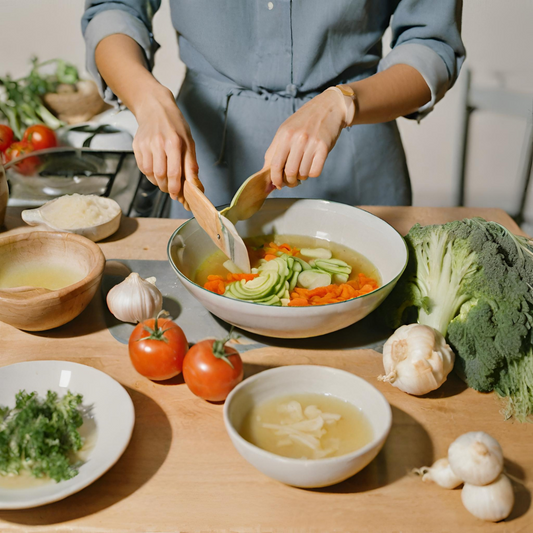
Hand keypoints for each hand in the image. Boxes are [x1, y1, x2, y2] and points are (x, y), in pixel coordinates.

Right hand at [132, 87, 202, 207]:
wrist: (155, 108)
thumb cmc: (176, 126)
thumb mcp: (189, 142)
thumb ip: (191, 165)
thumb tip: (196, 186)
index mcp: (174, 142)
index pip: (174, 172)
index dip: (175, 188)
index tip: (177, 195)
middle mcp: (158, 143)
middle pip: (160, 175)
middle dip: (167, 187)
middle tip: (172, 190)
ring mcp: (145, 144)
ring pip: (149, 173)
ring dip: (158, 182)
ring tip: (165, 180)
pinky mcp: (136, 145)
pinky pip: (142, 167)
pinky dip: (149, 174)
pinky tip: (156, 171)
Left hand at [264, 90, 345, 187]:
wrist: (329, 106)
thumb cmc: (306, 120)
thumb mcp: (286, 130)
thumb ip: (275, 150)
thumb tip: (267, 171)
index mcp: (285, 135)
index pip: (275, 165)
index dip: (275, 179)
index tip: (277, 184)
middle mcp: (297, 138)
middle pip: (289, 172)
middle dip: (289, 181)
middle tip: (292, 181)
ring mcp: (311, 143)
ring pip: (303, 174)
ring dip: (302, 177)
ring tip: (303, 169)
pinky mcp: (324, 148)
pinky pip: (315, 172)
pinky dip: (312, 173)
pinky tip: (312, 165)